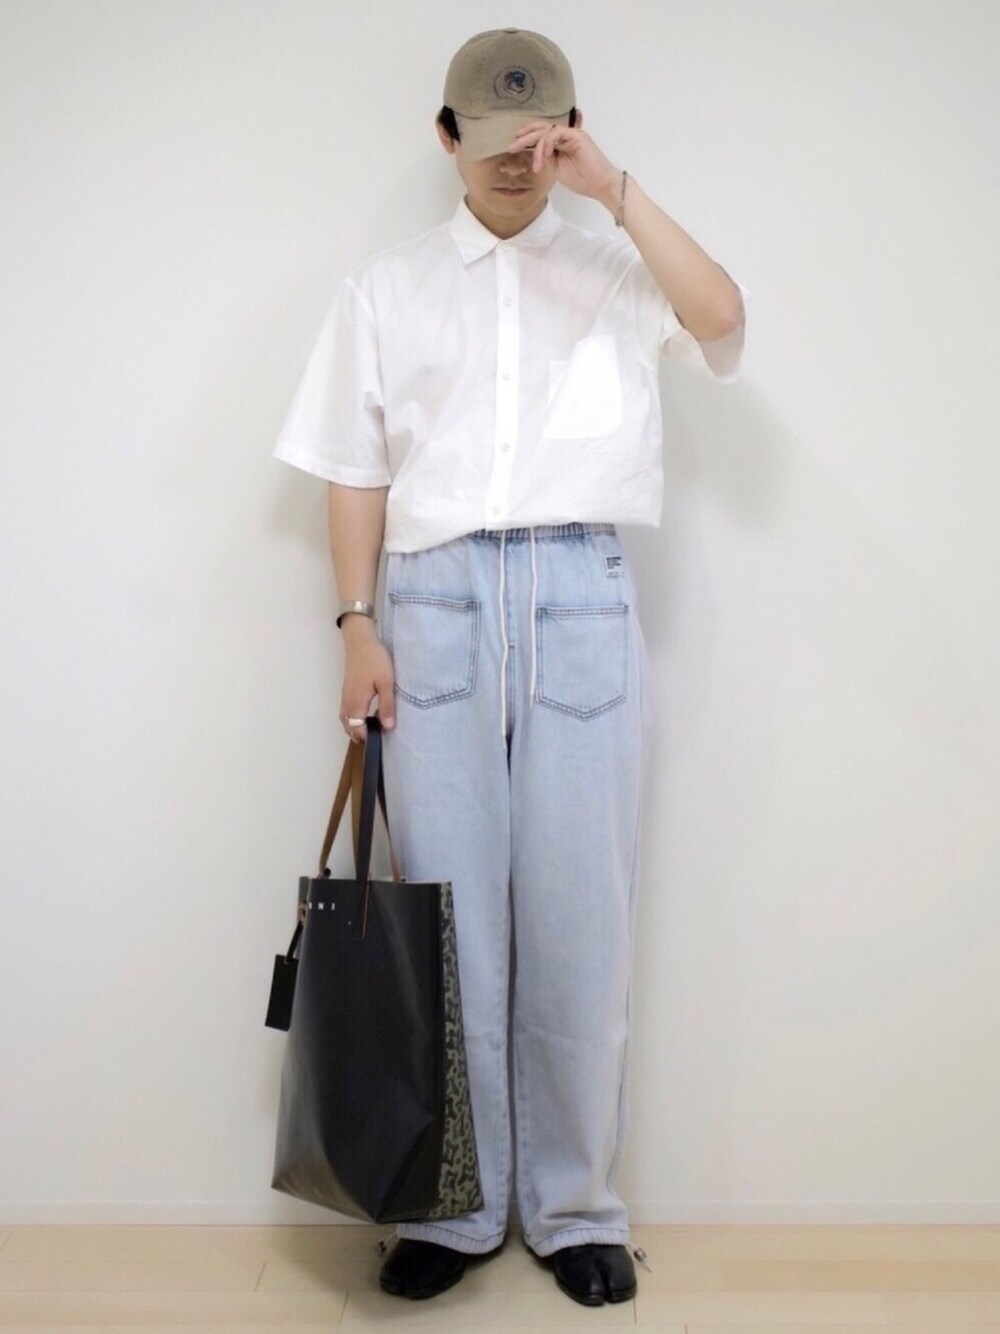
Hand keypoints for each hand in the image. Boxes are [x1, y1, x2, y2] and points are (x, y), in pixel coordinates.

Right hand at [341, 634, 395, 742]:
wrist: (360, 641)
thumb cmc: (375, 660)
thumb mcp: (386, 683)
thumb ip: (387, 706)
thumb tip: (387, 727)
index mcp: (356, 703)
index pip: (357, 728)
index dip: (366, 737)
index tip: (379, 739)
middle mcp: (347, 701)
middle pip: (348, 726)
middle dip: (358, 735)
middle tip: (374, 737)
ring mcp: (345, 695)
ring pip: (344, 718)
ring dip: (353, 727)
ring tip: (368, 730)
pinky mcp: (346, 689)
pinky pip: (345, 710)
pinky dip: (351, 718)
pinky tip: (363, 714)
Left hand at [506, 120, 620, 205]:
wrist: (600, 185)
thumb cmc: (583, 180)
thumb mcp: (557, 170)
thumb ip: (546, 159)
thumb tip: (534, 155)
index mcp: (561, 143)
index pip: (542, 134)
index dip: (527, 136)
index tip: (515, 144)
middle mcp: (566, 135)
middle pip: (542, 129)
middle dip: (525, 137)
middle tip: (512, 147)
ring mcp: (572, 134)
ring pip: (547, 131)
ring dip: (537, 146)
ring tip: (536, 164)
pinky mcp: (577, 135)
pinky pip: (556, 133)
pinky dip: (547, 143)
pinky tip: (545, 156)